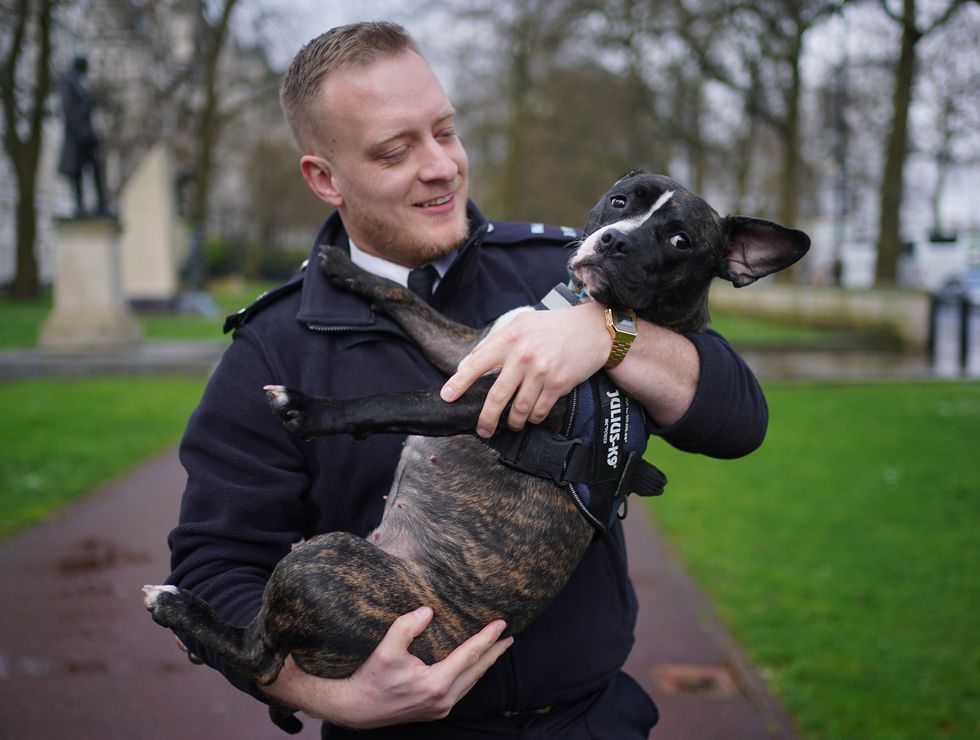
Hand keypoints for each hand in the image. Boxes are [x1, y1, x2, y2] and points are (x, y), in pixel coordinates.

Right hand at [261, 606, 512, 728]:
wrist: (356, 709)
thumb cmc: (371, 678)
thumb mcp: (385, 649)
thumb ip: (407, 627)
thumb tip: (428, 611)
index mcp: (435, 683)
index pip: (469, 655)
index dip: (487, 638)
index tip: (502, 624)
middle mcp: (443, 699)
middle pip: (477, 671)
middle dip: (494, 653)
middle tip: (509, 637)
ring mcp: (440, 708)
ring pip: (471, 683)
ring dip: (485, 665)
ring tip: (498, 649)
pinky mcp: (435, 711)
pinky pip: (461, 690)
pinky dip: (471, 675)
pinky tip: (473, 666)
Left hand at [440, 302, 609, 436]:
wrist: (593, 329)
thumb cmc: (553, 326)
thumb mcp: (522, 322)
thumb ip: (496, 340)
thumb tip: (469, 363)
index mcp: (510, 338)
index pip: (477, 363)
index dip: (459, 383)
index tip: (447, 397)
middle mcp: (523, 356)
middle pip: (497, 396)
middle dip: (486, 418)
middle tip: (481, 430)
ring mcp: (541, 372)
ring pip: (519, 409)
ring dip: (512, 422)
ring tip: (511, 424)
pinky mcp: (558, 384)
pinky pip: (539, 411)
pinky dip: (533, 419)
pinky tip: (532, 417)